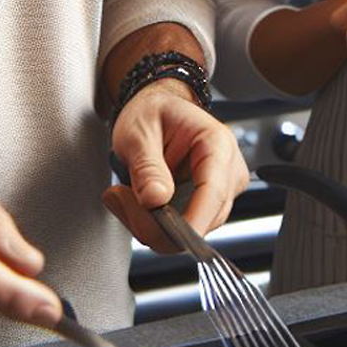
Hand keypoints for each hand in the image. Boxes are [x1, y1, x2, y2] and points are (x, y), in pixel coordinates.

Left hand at [103, 79, 248, 252]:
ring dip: (152, 223)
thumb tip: (156, 199)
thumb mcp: (139, 132)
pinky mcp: (209, 205)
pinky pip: (184, 228)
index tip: (162, 234)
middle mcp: (228, 170)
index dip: (191, 222)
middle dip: (157, 222)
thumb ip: (147, 166)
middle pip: (203, 219)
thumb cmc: (152, 114)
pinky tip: (138, 202)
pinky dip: (155, 223)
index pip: (213, 194)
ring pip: (191, 230)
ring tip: (123, 194)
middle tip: (118, 197)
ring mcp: (222, 190)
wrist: (157, 112)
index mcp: (217, 144)